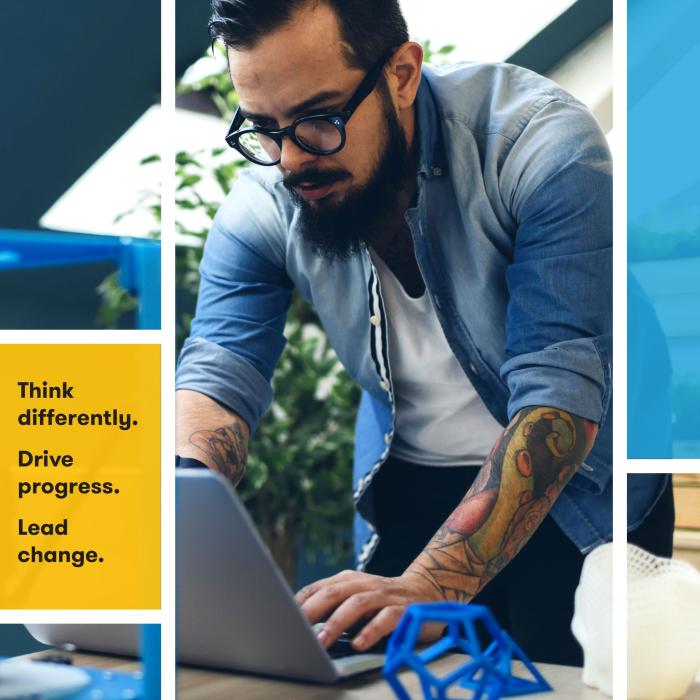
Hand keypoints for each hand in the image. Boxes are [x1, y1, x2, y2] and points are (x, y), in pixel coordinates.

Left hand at [295, 569, 444, 651]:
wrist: (426, 591)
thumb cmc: (381, 601)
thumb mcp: (355, 600)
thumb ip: (333, 608)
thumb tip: (300, 626)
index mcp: (349, 580)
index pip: (319, 587)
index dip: (300, 602)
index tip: (282, 618)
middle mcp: (365, 583)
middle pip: (334, 593)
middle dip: (313, 611)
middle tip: (297, 631)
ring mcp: (384, 595)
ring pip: (357, 604)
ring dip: (337, 623)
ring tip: (322, 642)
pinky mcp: (404, 609)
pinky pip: (386, 618)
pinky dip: (371, 630)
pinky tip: (359, 644)